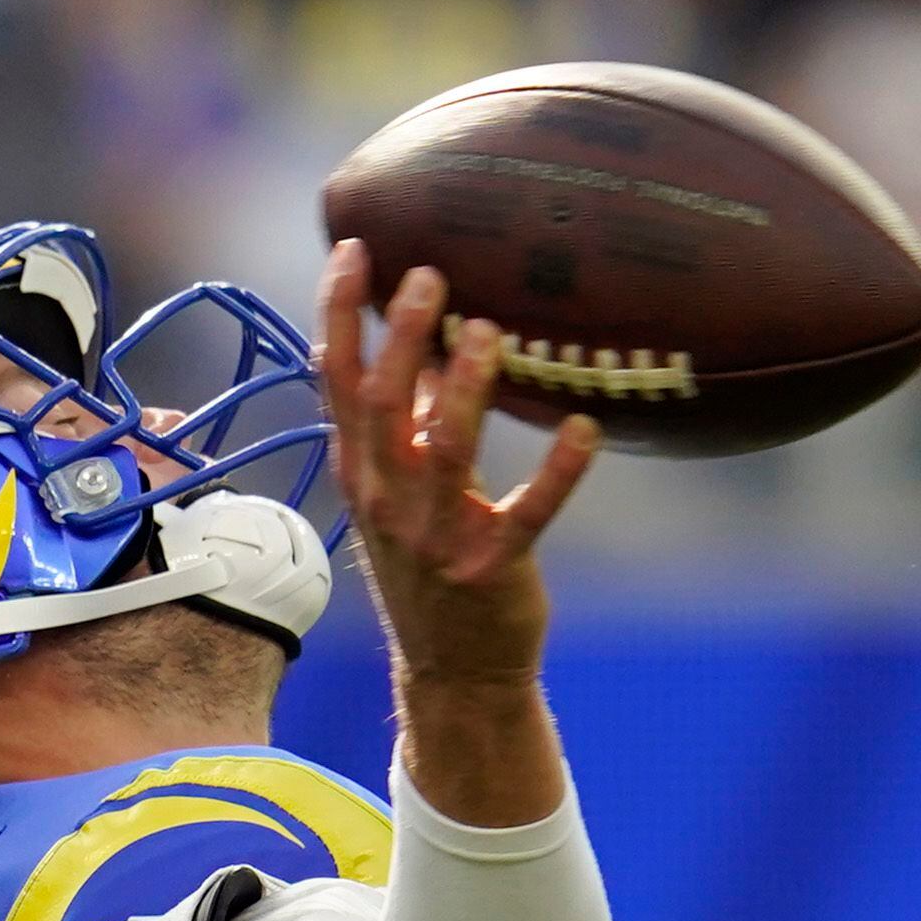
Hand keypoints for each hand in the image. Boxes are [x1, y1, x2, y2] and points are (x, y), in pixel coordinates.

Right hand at [316, 241, 596, 707]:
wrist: (453, 670)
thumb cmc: (432, 564)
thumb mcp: (404, 492)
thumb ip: (414, 421)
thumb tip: (438, 344)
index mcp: (361, 473)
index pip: (336, 382)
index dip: (338, 315)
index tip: (354, 250)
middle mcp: (386, 500)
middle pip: (381, 404)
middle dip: (400, 336)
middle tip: (429, 274)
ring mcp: (435, 538)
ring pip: (444, 449)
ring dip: (466, 388)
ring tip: (489, 332)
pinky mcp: (491, 568)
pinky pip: (528, 513)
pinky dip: (557, 472)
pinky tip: (583, 429)